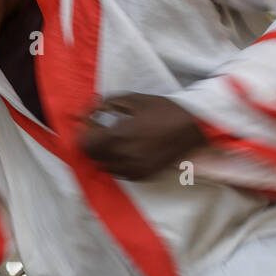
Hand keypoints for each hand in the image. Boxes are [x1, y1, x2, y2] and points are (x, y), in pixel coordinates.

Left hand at [75, 93, 205, 180]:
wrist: (192, 127)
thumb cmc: (162, 109)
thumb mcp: (132, 99)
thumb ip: (105, 104)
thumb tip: (87, 111)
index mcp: (119, 136)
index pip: (84, 143)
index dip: (83, 133)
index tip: (88, 124)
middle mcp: (123, 157)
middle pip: (92, 156)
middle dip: (92, 142)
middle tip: (99, 130)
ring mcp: (133, 169)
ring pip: (104, 166)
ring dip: (103, 154)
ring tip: (114, 140)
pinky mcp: (143, 176)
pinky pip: (119, 173)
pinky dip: (116, 163)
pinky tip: (126, 151)